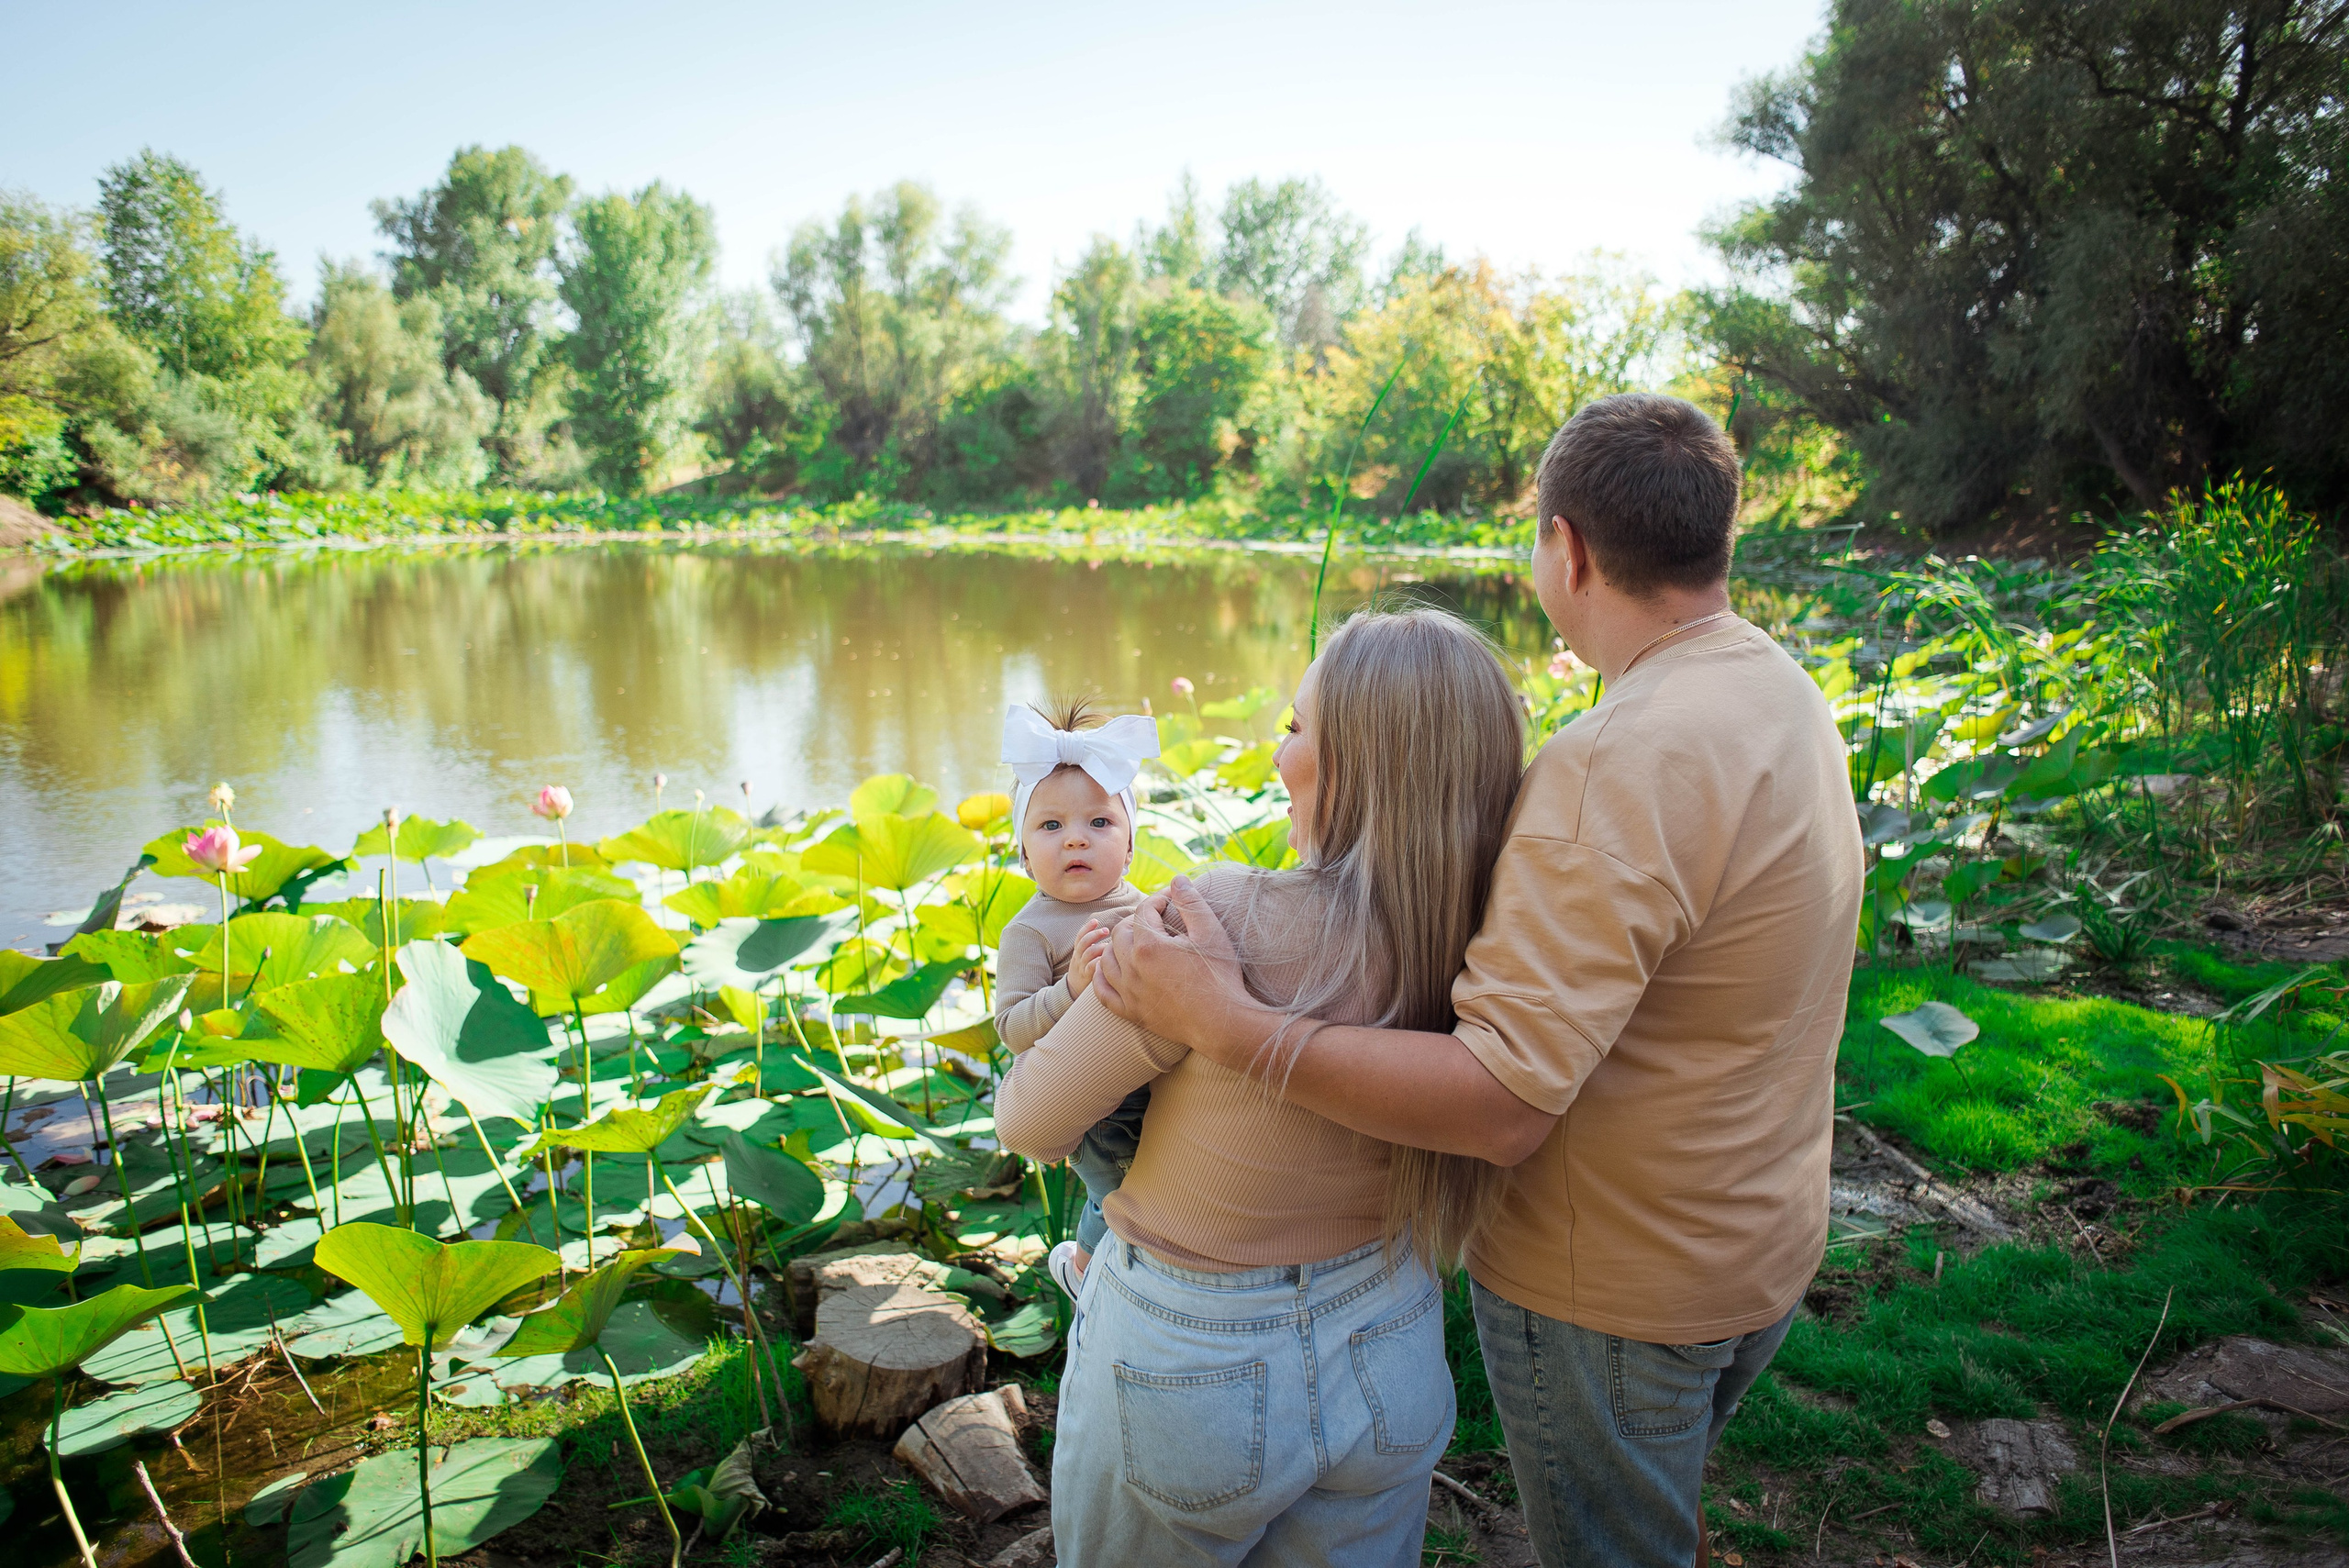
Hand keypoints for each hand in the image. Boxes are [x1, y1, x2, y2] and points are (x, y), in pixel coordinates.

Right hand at [1067, 919, 1108, 995]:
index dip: (1087, 927)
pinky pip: (1090, 968)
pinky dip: (1098, 962)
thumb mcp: (1086, 956)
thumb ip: (1095, 945)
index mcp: (1078, 950)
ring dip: (1098, 947)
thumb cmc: (1086, 969)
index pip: (1080, 936)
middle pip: (1084, 942)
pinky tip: (1106, 959)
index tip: (1096, 920)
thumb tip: (1115, 932)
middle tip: (1106, 930)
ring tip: (1108, 945)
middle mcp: (1078, 957)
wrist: (1073, 990)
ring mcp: (1081, 967)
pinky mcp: (1086, 977)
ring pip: (1087, 954)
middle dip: (1094, 934)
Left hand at [1093, 875, 1256, 1063]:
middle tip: (1155, 919)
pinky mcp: (1132, 1013)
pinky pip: (1103, 993)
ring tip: (1133, 941)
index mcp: (1149, 946)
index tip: (1171, 899)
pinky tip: (1109, 969)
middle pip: (1120, 933)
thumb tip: (1177, 879)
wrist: (1223, 1023)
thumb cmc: (1220, 976)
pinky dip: (1102, 977)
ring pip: (1107, 960)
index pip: (1144, 912)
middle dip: (1136, 921)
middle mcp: (1132, 968)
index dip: (1157, 900)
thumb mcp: (1211, 932)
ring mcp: (1129, 993)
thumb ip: (1191, 902)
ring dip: (1117, 946)